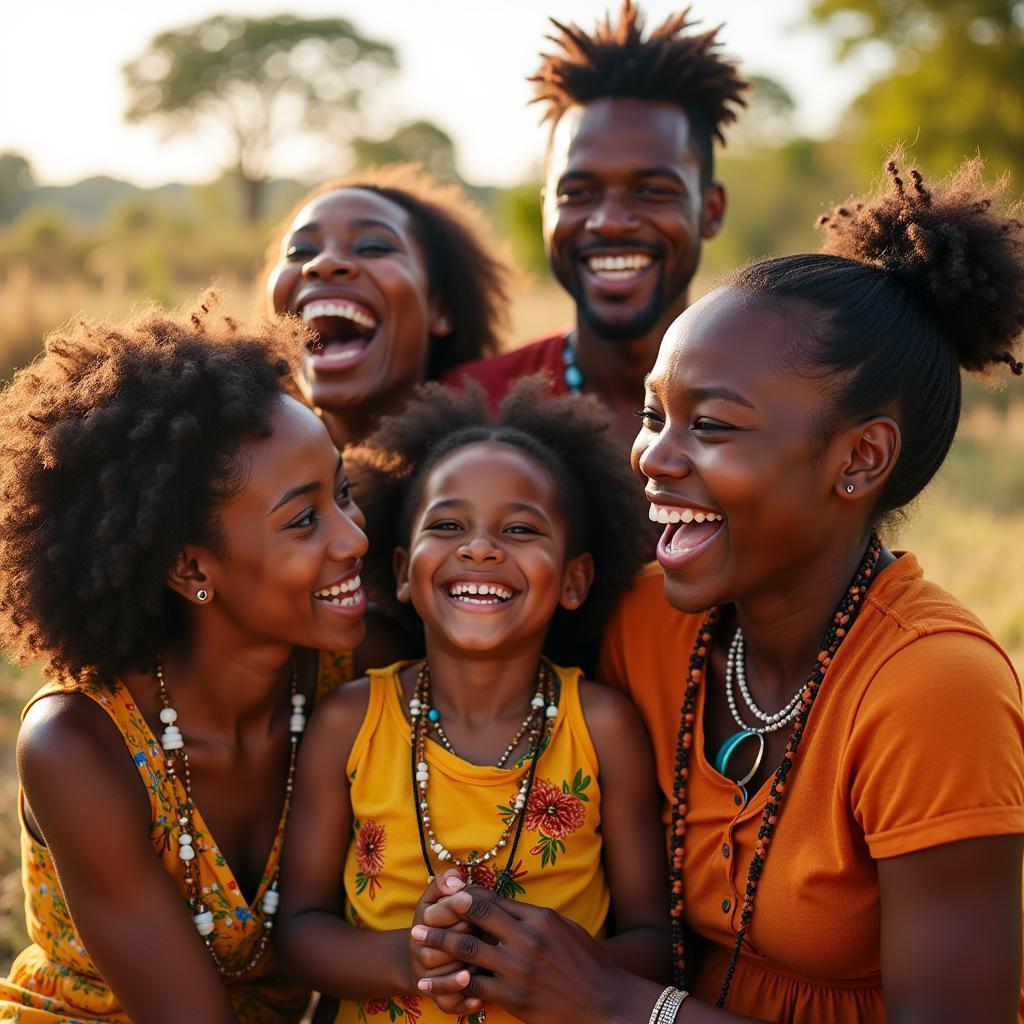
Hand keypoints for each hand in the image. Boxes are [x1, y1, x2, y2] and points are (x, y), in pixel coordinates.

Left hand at [411, 886, 647, 1023]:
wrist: (606, 1004)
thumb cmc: (588, 964)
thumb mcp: (564, 929)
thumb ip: (533, 917)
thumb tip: (505, 905)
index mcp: (540, 917)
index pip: (493, 898)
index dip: (465, 894)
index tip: (445, 892)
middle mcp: (527, 939)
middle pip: (475, 916)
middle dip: (444, 911)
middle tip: (421, 910)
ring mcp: (519, 969)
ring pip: (467, 949)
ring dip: (438, 942)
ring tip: (416, 939)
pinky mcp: (514, 999)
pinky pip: (473, 987)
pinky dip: (448, 983)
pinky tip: (430, 982)